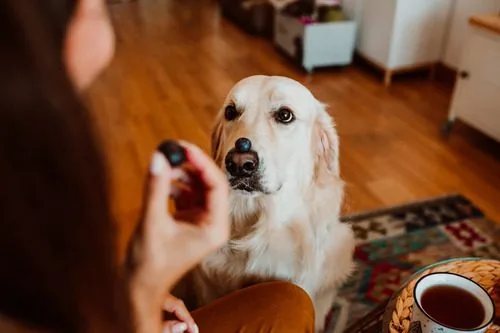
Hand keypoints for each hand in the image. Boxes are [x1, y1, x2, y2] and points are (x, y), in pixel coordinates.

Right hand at [126, 141, 229, 332]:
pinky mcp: (190, 222)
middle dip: (192, 166)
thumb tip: (158, 157)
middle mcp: (213, 224)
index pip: (217, 186)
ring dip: (183, 175)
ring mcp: (202, 223)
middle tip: (174, 149)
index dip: (202, 164)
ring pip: (198, 188)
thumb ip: (156, 188)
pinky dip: (176, 186)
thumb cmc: (149, 265)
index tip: (184, 148)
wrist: (140, 288)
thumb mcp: (152, 222)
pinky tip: (163, 183)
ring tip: (164, 167)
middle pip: (210, 184)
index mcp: (215, 228)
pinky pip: (188, 196)